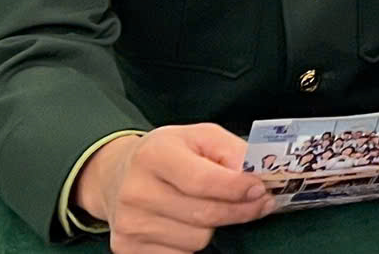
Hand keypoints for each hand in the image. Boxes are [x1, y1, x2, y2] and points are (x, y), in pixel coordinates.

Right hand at [73, 125, 269, 253]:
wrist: (118, 175)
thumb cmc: (169, 153)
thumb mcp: (200, 136)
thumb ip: (233, 150)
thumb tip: (257, 175)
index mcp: (155, 154)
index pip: (203, 181)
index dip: (238, 189)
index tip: (261, 190)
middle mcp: (136, 190)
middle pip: (205, 215)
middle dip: (240, 210)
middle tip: (259, 203)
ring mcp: (129, 223)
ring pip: (197, 241)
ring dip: (213, 227)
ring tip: (208, 208)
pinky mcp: (126, 247)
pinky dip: (192, 243)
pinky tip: (188, 223)